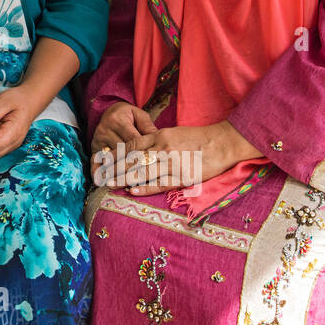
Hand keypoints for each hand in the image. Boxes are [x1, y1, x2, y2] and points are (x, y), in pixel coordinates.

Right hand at [90, 101, 156, 177]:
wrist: (109, 112)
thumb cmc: (129, 116)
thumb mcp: (139, 116)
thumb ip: (148, 126)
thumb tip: (158, 138)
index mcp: (118, 121)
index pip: (133, 141)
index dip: (143, 154)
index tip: (154, 166)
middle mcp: (106, 130)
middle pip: (121, 153)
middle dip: (132, 167)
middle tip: (143, 181)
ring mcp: (98, 140)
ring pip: (111, 160)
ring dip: (117, 173)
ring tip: (125, 186)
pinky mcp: (93, 147)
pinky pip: (95, 162)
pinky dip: (98, 172)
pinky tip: (101, 182)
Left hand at [108, 122, 261, 195]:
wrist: (224, 142)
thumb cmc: (199, 138)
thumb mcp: (173, 133)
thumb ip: (156, 140)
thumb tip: (139, 147)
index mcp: (160, 136)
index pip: (132, 145)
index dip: (116, 154)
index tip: (104, 160)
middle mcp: (163, 149)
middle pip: (133, 160)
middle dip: (114, 168)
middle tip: (100, 175)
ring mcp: (173, 163)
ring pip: (143, 172)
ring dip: (124, 179)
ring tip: (110, 184)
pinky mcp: (183, 177)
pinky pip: (160, 184)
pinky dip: (145, 188)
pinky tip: (132, 191)